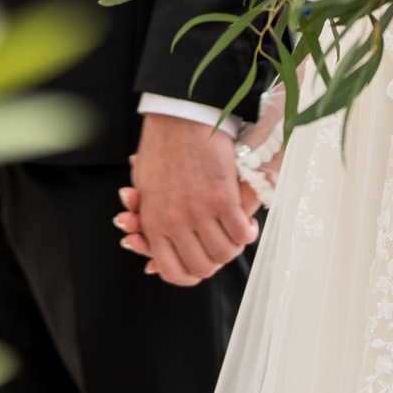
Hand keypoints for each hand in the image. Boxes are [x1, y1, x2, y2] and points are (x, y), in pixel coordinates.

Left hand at [117, 113, 258, 286]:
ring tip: (235, 234)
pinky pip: (241, 233)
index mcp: (153, 223)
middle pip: (203, 267)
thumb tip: (152, 260)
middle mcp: (175, 222)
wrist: (179, 116)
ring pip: (225, 253)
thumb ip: (150, 225)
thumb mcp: (145, 191)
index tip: (200, 266)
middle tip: (220, 246)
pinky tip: (247, 224)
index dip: (190, 276)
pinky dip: (247, 232)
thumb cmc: (161, 150)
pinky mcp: (223, 197)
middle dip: (215, 262)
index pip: (173, 271)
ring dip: (233, 248)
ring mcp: (199, 211)